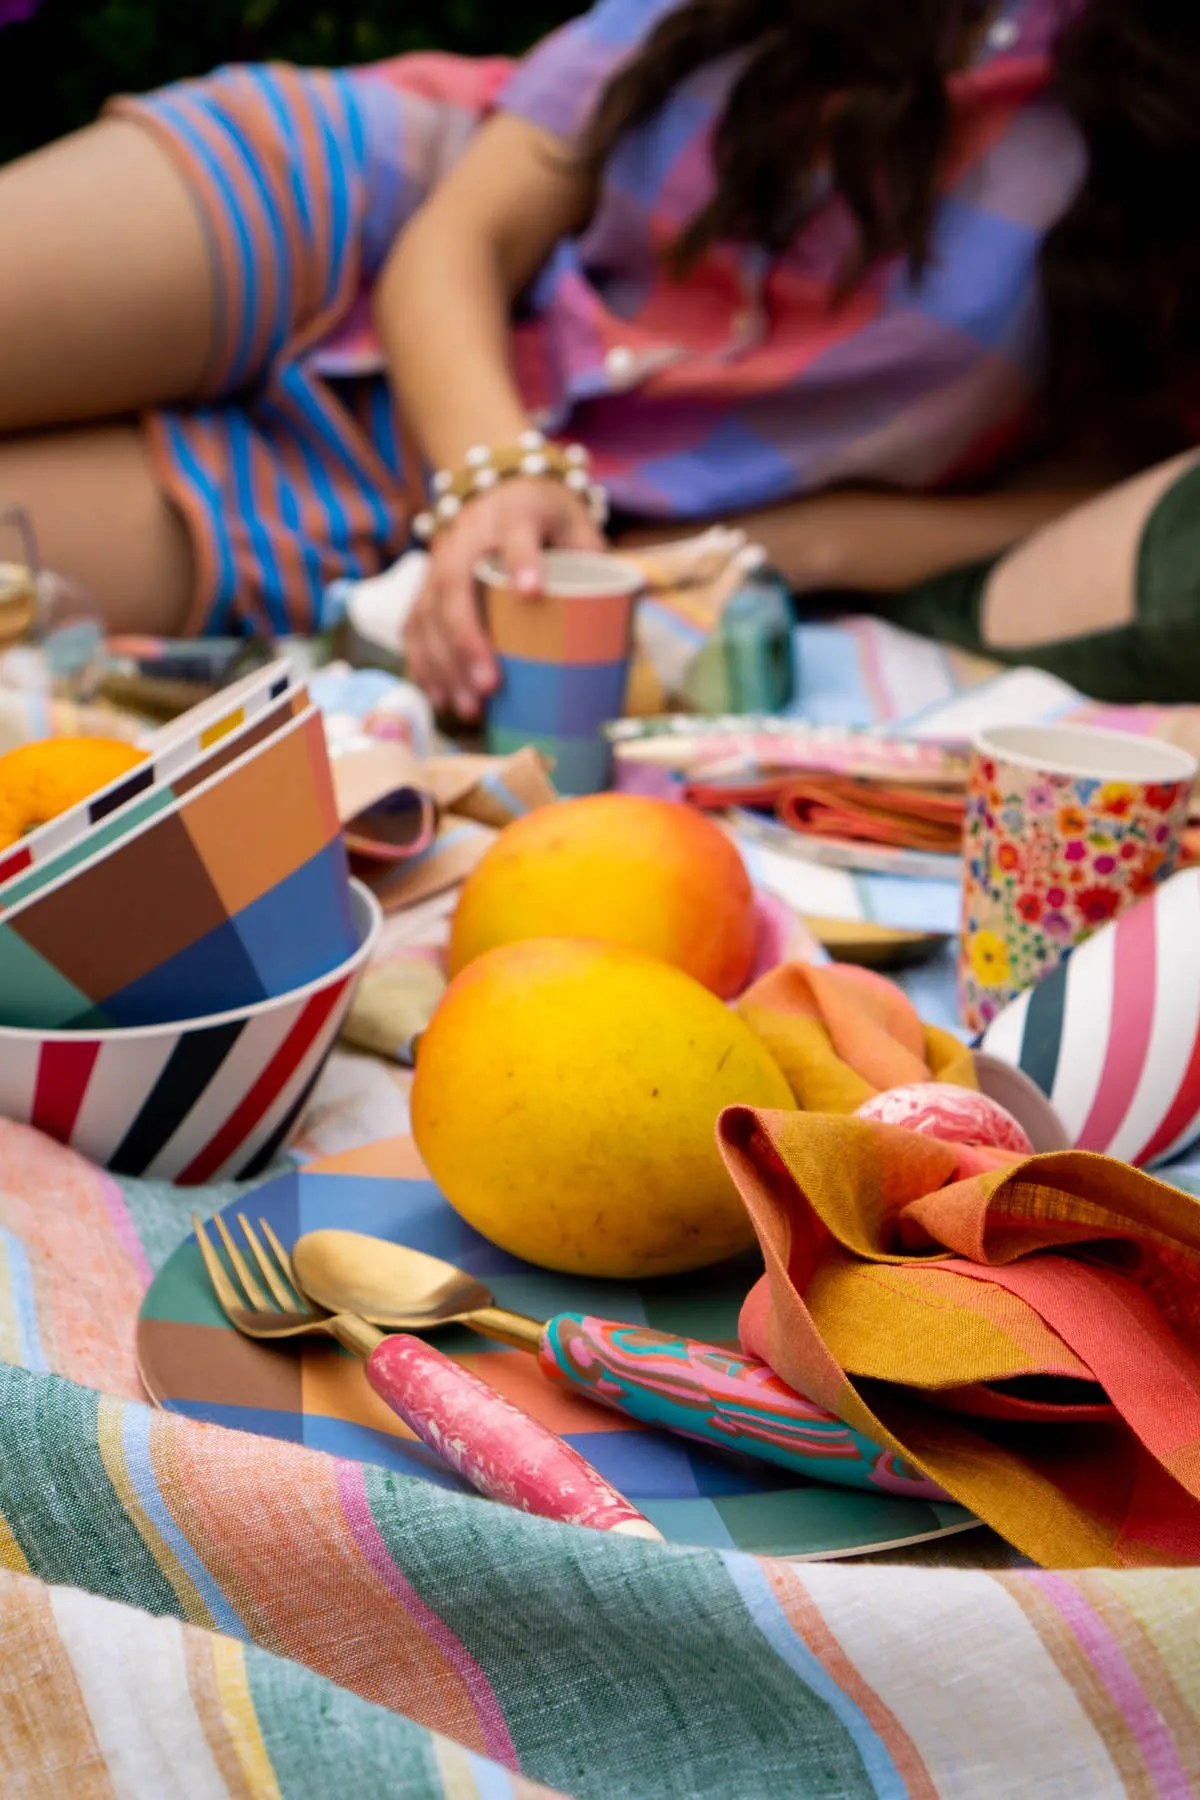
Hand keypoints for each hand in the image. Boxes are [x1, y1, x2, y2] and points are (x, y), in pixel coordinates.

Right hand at [404, 477, 603, 718]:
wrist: (501, 486)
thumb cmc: (550, 519)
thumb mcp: (579, 526)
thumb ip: (595, 566)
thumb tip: (625, 630)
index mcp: (516, 512)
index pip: (517, 533)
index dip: (523, 560)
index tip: (532, 592)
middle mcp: (469, 534)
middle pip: (456, 584)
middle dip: (468, 639)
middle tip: (490, 685)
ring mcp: (441, 559)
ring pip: (428, 611)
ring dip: (444, 663)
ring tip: (469, 706)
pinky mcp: (427, 584)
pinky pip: (415, 626)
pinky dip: (424, 664)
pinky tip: (440, 697)